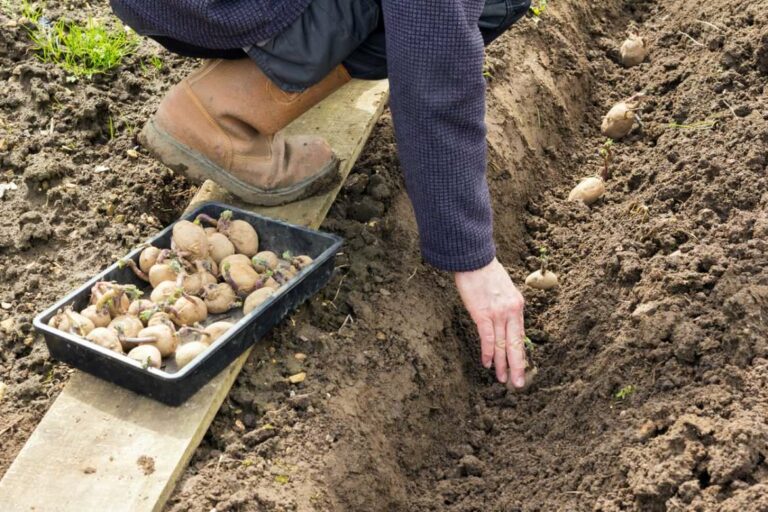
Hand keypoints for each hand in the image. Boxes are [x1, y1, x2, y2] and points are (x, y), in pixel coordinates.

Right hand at [454, 258, 525, 387]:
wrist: (474, 259)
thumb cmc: (485, 272)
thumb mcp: (503, 289)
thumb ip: (505, 306)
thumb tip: (502, 320)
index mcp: (517, 306)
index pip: (520, 336)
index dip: (520, 354)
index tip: (521, 367)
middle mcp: (511, 311)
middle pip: (516, 345)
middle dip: (517, 366)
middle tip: (518, 383)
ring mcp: (498, 314)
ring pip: (502, 345)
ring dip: (502, 364)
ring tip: (503, 379)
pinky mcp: (483, 314)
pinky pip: (487, 338)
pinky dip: (488, 353)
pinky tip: (488, 364)